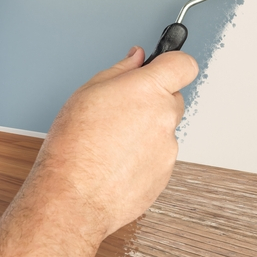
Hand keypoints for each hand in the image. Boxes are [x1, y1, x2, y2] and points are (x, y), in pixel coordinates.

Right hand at [26, 46, 198, 241]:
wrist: (74, 196)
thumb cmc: (73, 146)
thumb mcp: (86, 93)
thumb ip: (119, 72)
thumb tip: (136, 60)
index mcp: (148, 91)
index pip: (183, 65)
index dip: (174, 64)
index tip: (163, 67)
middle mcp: (165, 118)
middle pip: (172, 99)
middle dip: (151, 101)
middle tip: (119, 111)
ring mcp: (168, 149)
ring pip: (162, 131)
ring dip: (143, 132)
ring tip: (108, 143)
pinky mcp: (164, 175)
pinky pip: (157, 157)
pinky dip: (140, 158)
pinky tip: (113, 162)